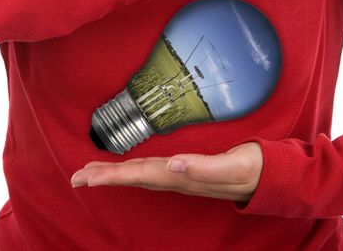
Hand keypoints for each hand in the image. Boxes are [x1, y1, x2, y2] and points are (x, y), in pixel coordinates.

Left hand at [71, 141, 262, 201]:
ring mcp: (181, 176)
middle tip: (75, 178)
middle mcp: (177, 178)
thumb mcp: (232, 167)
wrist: (268, 177)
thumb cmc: (251, 169)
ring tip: (92, 173)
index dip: (111, 176)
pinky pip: (153, 171)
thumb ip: (204, 167)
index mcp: (182, 177)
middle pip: (134, 177)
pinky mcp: (187, 171)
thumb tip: (173, 164)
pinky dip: (134, 170)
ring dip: (115, 174)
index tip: (84, 178)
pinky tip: (129, 169)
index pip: (139, 175)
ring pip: (141, 175)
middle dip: (104, 177)